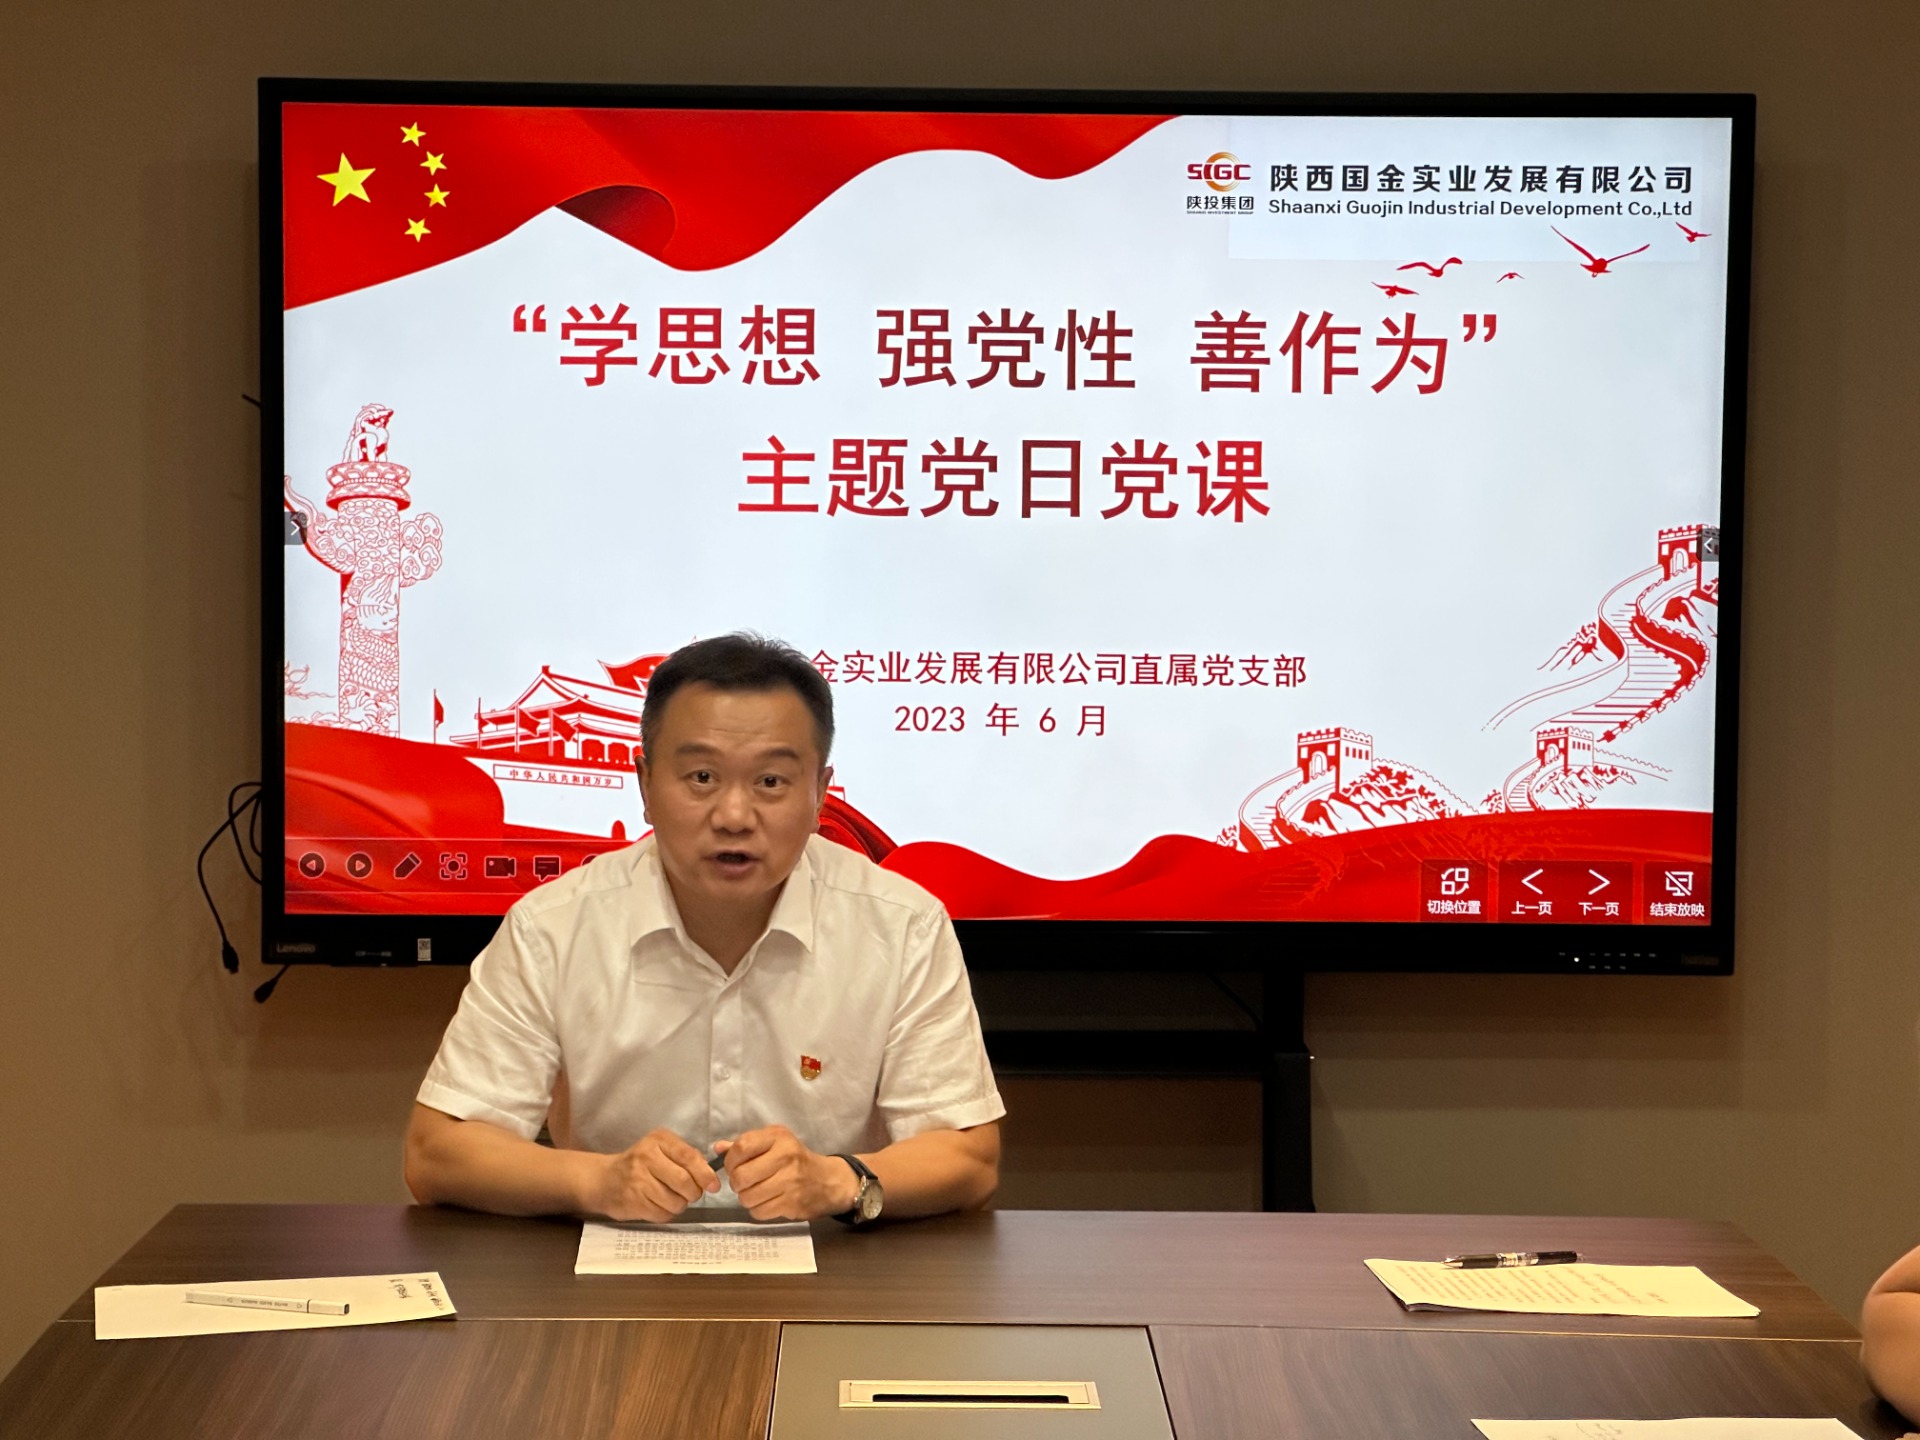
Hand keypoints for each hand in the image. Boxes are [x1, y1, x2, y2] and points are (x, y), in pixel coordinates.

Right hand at [583, 1128, 720, 1221]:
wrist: (605, 1179)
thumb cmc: (641, 1163)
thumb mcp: (662, 1149)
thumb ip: (687, 1158)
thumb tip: (710, 1177)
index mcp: (658, 1140)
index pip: (689, 1157)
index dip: (705, 1174)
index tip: (714, 1186)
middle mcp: (646, 1157)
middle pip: (684, 1182)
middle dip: (694, 1192)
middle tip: (691, 1193)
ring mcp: (638, 1181)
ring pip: (676, 1202)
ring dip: (680, 1204)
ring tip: (672, 1197)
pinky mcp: (633, 1202)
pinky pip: (663, 1214)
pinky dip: (667, 1213)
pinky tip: (659, 1204)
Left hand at [716, 1125, 857, 1220]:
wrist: (827, 1181)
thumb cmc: (795, 1159)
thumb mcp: (774, 1142)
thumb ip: (746, 1145)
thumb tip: (718, 1149)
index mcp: (778, 1137)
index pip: (741, 1147)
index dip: (731, 1160)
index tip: (734, 1166)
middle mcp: (785, 1156)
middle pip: (741, 1176)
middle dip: (737, 1183)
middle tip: (745, 1182)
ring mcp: (790, 1181)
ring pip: (747, 1197)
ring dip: (747, 1197)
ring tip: (757, 1191)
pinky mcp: (792, 1203)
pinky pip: (759, 1211)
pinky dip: (758, 1209)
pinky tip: (767, 1201)